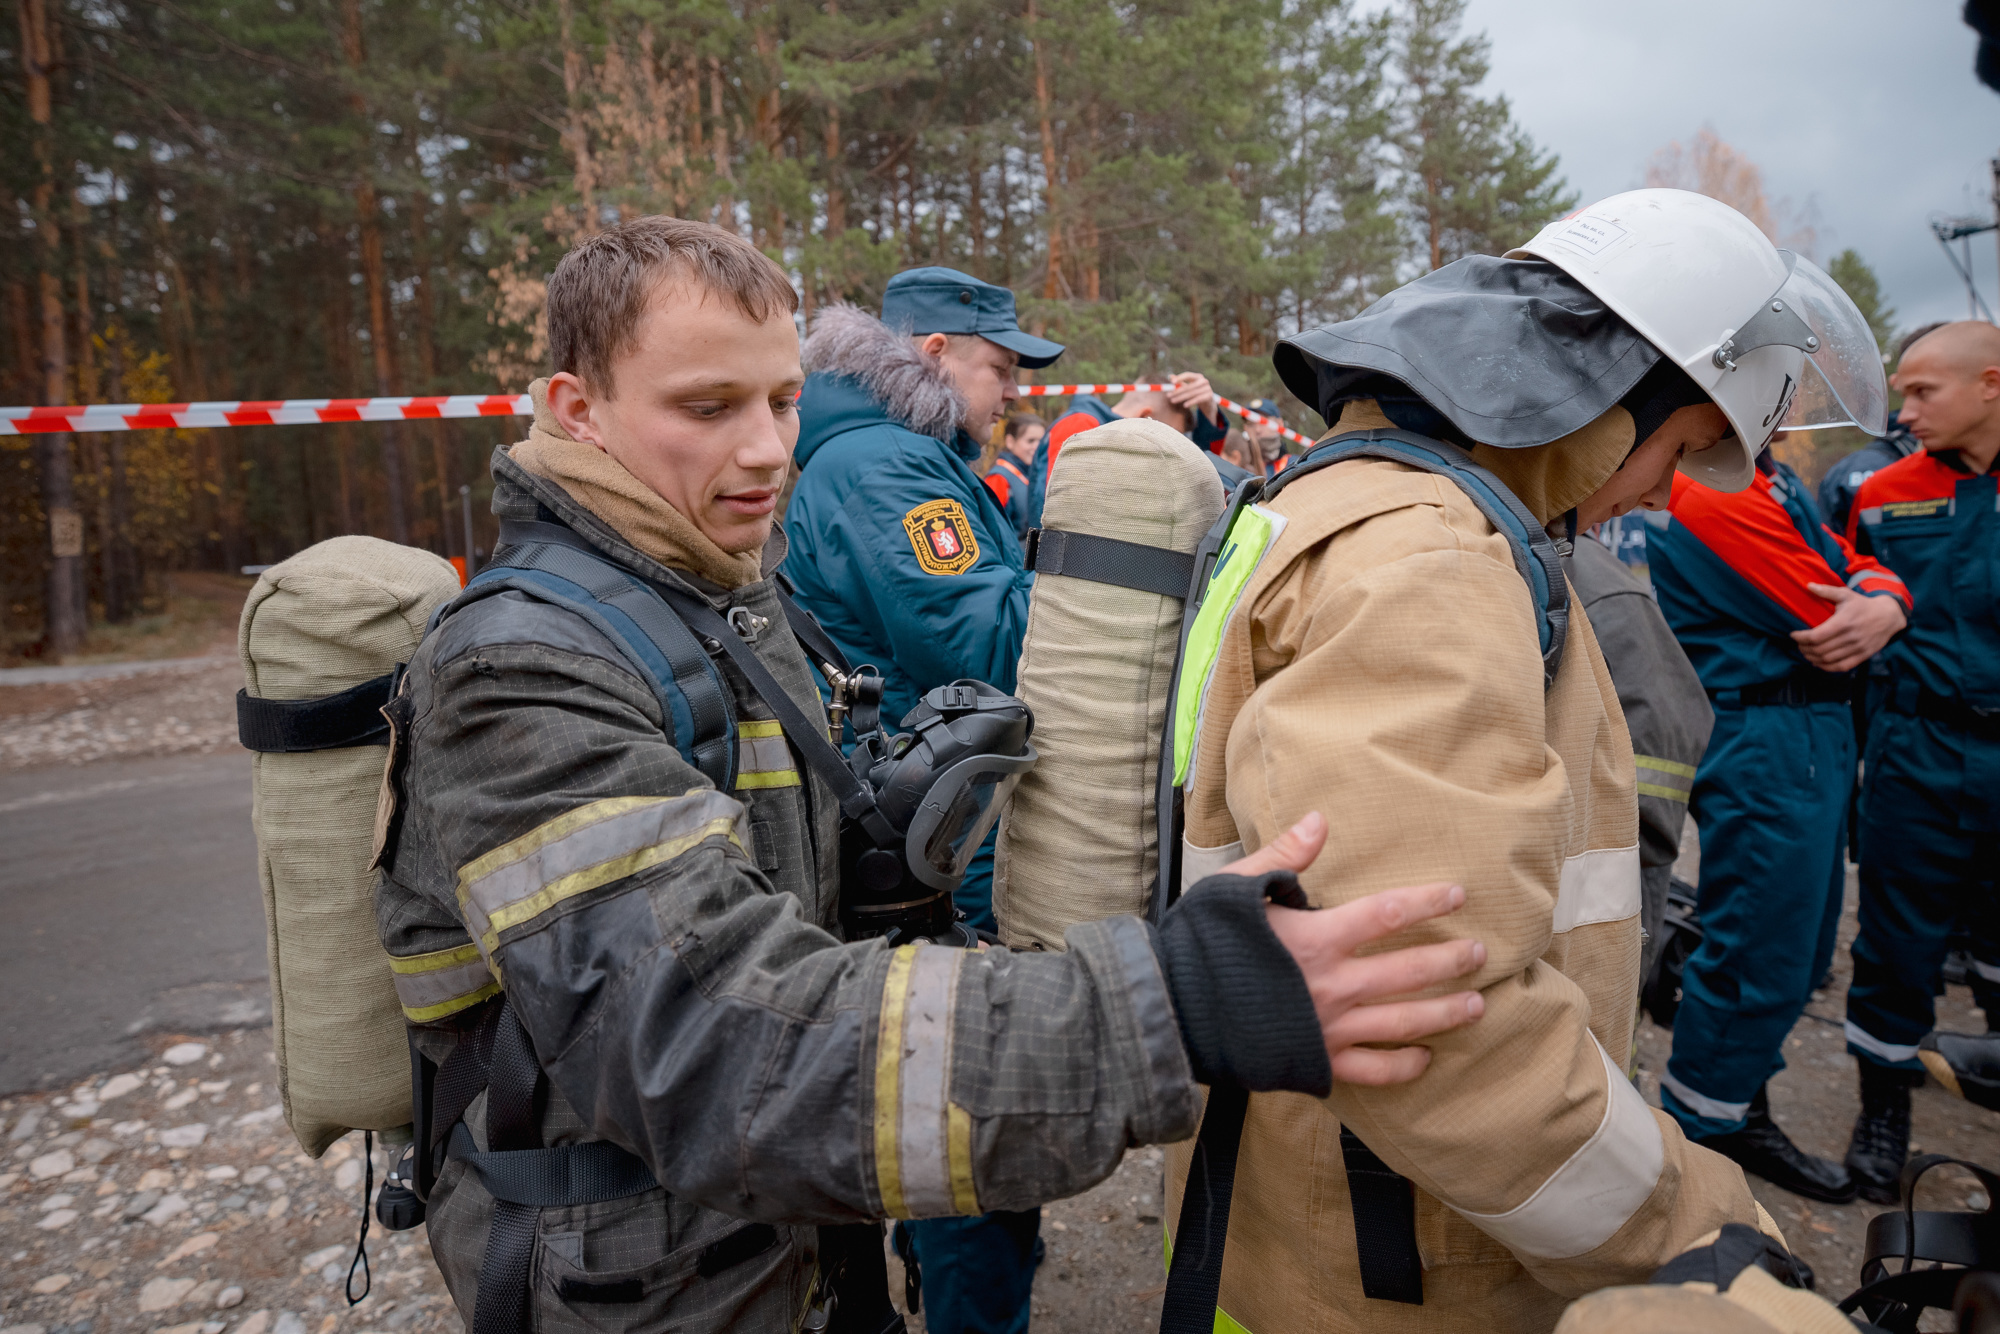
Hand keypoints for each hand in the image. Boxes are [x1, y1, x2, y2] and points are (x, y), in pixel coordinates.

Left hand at [1167, 371, 1216, 420]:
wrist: (1208, 403)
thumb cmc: (1196, 393)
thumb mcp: (1188, 386)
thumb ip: (1180, 382)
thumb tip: (1169, 376)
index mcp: (1198, 376)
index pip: (1188, 375)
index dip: (1179, 378)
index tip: (1171, 382)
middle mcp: (1204, 381)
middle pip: (1189, 385)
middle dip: (1177, 391)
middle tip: (1168, 395)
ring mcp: (1207, 388)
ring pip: (1192, 393)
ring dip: (1181, 397)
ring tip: (1172, 401)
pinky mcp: (1209, 396)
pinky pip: (1198, 399)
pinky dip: (1191, 402)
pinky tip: (1184, 405)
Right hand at [1224, 813, 1485, 1085]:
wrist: (1171, 1012)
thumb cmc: (1199, 946)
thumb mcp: (1235, 889)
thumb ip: (1284, 857)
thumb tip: (1320, 821)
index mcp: (1316, 938)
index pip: (1387, 914)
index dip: (1426, 901)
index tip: (1456, 895)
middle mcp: (1332, 984)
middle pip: (1409, 971)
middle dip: (1450, 962)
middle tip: (1480, 955)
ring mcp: (1329, 1028)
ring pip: (1402, 1023)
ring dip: (1444, 1014)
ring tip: (1477, 1007)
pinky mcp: (1318, 1062)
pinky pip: (1373, 1070)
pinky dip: (1403, 1066)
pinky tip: (1425, 1058)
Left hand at [1791, 583, 1905, 672]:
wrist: (1889, 616)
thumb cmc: (1863, 604)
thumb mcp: (1846, 594)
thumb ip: (1826, 591)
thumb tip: (1808, 585)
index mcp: (1843, 622)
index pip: (1816, 636)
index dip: (1801, 638)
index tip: (1793, 635)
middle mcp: (1850, 637)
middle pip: (1819, 650)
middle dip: (1804, 648)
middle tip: (1798, 644)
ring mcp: (1857, 648)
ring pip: (1828, 660)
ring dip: (1812, 658)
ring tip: (1806, 652)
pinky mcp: (1863, 655)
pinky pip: (1841, 667)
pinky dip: (1826, 667)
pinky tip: (1818, 662)